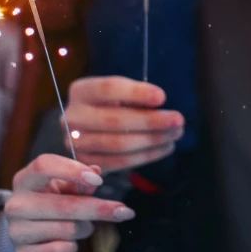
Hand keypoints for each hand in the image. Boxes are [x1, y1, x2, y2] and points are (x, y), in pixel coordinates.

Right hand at [7, 154, 134, 251]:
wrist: (28, 240)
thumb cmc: (50, 205)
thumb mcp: (63, 188)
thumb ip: (80, 181)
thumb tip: (96, 172)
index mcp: (25, 179)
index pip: (44, 165)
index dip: (72, 170)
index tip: (99, 181)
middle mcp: (16, 204)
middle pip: (64, 204)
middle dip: (98, 208)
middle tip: (125, 211)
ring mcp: (17, 231)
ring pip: (68, 229)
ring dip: (84, 228)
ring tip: (81, 226)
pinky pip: (62, 250)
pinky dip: (73, 247)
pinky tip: (67, 242)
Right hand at [64, 76, 184, 171]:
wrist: (92, 128)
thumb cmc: (113, 105)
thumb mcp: (120, 93)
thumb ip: (135, 96)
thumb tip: (158, 102)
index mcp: (80, 90)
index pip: (108, 89)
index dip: (136, 93)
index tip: (162, 97)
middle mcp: (72, 117)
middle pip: (114, 120)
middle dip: (151, 121)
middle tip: (178, 120)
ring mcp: (75, 143)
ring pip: (118, 144)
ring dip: (152, 140)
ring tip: (175, 134)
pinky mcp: (86, 162)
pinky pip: (119, 162)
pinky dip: (147, 156)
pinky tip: (165, 147)